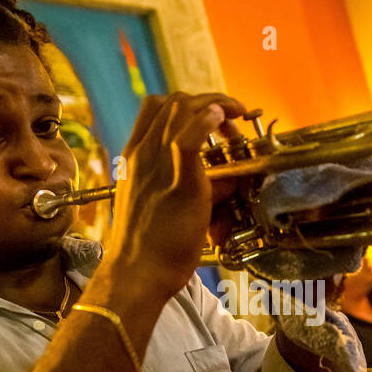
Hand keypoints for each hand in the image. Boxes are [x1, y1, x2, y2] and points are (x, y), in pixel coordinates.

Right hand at [105, 92, 247, 299]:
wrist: (137, 272)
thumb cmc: (149, 246)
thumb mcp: (161, 206)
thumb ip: (191, 185)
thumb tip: (225, 180)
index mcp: (135, 158)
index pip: (155, 107)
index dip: (188, 103)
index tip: (212, 114)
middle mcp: (143, 154)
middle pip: (174, 102)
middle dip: (208, 100)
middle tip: (232, 114)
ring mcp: (158, 165)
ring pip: (183, 110)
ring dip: (216, 105)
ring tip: (236, 114)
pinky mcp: (179, 181)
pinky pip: (190, 138)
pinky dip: (208, 121)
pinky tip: (223, 120)